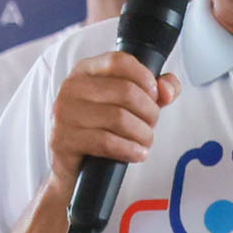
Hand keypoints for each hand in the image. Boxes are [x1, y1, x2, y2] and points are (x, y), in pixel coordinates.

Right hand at [42, 50, 173, 186]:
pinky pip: (107, 142)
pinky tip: (137, 154)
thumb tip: (168, 89)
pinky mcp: (64, 140)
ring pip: (119, 118)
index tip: (155, 96)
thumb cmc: (101, 132)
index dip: (145, 78)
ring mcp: (65, 114)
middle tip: (152, 125)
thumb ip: (155, 91)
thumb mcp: (128, 106)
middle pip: (126, 91)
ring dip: (142, 134)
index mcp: (86, 71)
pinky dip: (130, 150)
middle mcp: (71, 88)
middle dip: (149, 111)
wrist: (74, 170)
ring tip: (146, 141)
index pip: (120, 61)